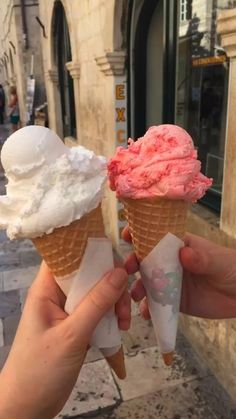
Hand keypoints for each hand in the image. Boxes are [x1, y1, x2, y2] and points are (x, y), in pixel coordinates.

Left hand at [0, 262, 129, 418]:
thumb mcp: (71, 335)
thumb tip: (120, 272)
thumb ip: (96, 303)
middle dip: (110, 284)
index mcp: (46, 289)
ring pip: (96, 292)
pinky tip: (120, 328)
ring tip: (123, 323)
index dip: (89, 248)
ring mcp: (68, 310)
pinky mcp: (77, 325)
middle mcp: (57, 294)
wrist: (29, 407)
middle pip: (87, 273)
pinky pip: (98, 310)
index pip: (65, 254)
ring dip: (114, 303)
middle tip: (124, 304)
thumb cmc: (40, 369)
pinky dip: (110, 316)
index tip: (116, 253)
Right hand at [123, 227, 235, 319]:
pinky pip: (156, 305)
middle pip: (145, 261)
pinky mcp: (174, 301)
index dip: (140, 234)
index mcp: (179, 246)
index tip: (127, 235)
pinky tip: (146, 314)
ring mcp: (171, 282)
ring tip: (136, 295)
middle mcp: (170, 263)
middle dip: (133, 264)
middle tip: (127, 270)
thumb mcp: (218, 261)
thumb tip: (183, 253)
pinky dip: (148, 309)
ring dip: (137, 288)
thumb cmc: (233, 269)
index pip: (155, 236)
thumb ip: (202, 258)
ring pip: (147, 284)